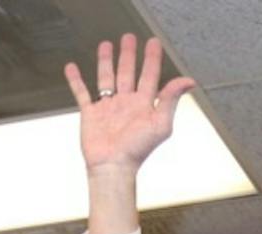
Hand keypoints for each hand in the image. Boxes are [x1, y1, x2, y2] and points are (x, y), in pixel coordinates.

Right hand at [65, 35, 196, 175]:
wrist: (113, 166)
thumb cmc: (138, 150)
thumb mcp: (161, 123)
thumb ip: (172, 99)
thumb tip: (189, 81)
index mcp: (144, 105)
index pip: (150, 75)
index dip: (152, 58)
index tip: (153, 43)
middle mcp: (126, 104)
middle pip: (128, 72)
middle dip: (129, 55)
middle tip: (129, 38)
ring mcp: (108, 108)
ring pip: (106, 78)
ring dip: (106, 61)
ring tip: (106, 45)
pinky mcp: (91, 114)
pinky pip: (82, 93)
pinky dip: (75, 80)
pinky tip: (72, 68)